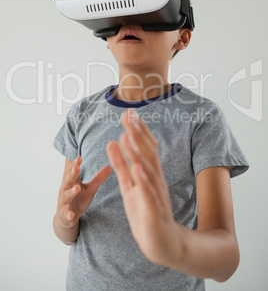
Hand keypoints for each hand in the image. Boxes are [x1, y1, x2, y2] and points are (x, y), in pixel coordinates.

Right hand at [56, 156, 111, 228]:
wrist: (67, 217)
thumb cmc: (79, 199)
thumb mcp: (90, 189)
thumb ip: (98, 179)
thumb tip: (110, 167)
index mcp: (72, 182)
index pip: (72, 170)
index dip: (75, 163)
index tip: (80, 157)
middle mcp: (65, 190)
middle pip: (68, 180)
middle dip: (72, 174)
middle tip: (76, 168)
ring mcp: (64, 202)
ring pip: (66, 196)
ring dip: (71, 192)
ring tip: (77, 188)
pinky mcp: (65, 214)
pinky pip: (66, 214)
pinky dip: (68, 214)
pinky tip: (71, 214)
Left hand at [107, 109, 178, 266]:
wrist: (163, 243)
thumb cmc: (145, 212)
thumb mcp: (128, 185)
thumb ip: (120, 163)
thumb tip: (113, 140)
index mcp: (148, 173)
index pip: (144, 147)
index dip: (137, 130)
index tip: (128, 113)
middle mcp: (154, 180)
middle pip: (147, 154)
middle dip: (138, 134)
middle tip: (129, 115)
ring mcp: (155, 195)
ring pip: (147, 170)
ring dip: (138, 152)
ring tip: (128, 136)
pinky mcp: (152, 211)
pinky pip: (148, 194)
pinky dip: (143, 180)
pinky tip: (136, 167)